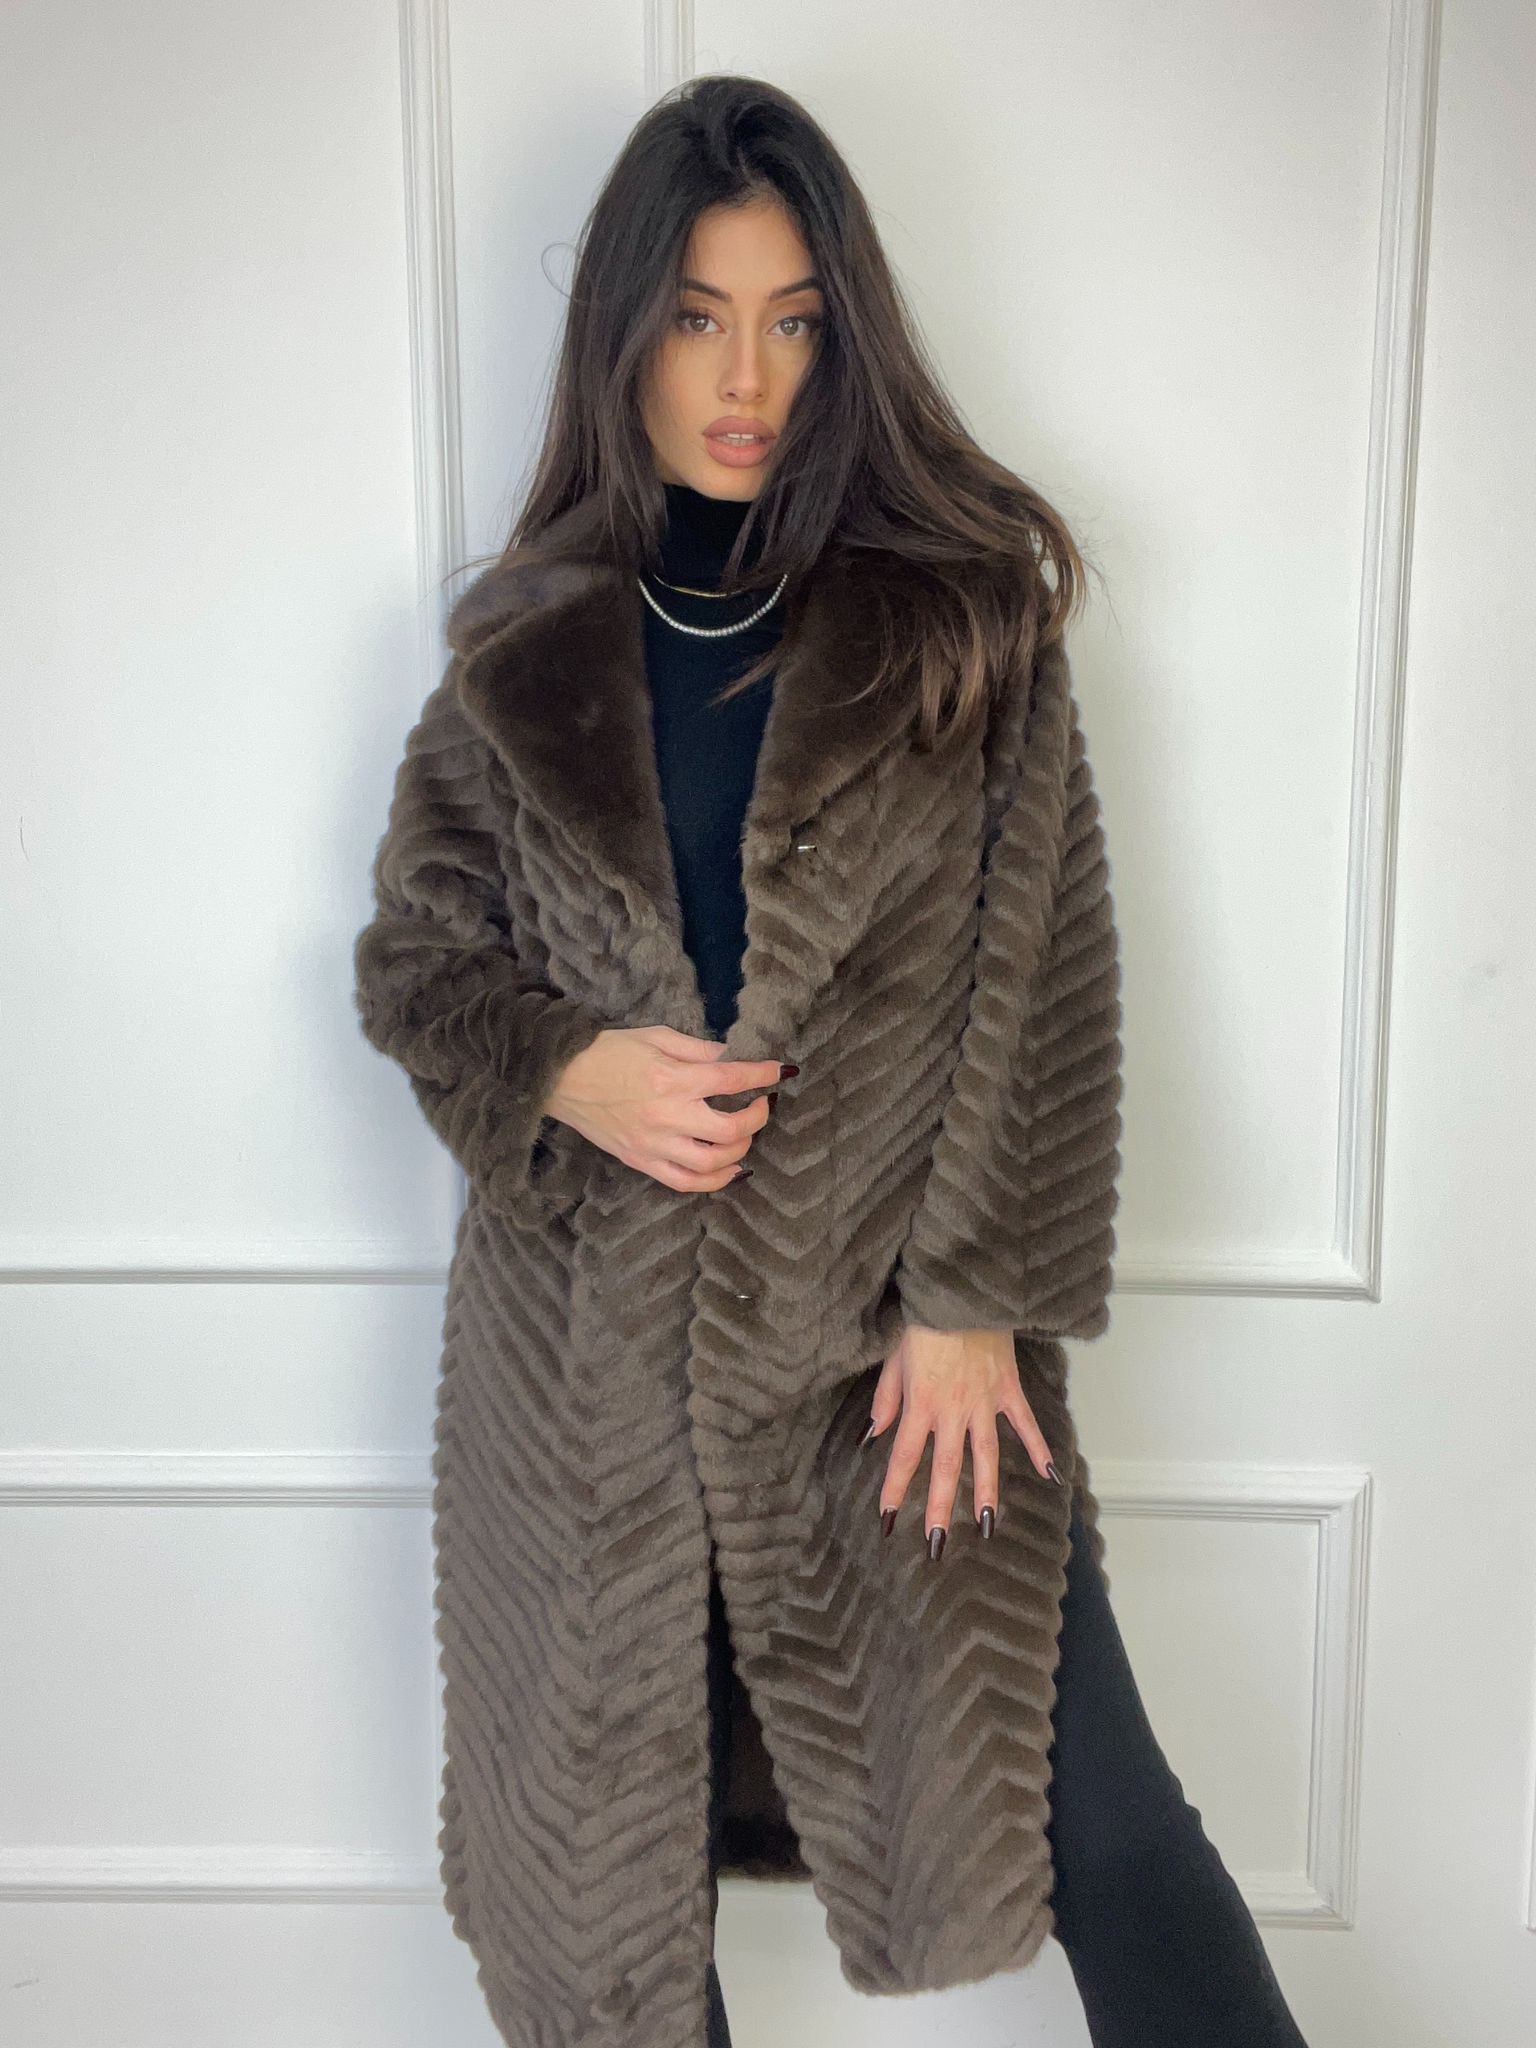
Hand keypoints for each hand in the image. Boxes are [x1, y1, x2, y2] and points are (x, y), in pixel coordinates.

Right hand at [545, 1025, 790, 1193]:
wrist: (560, 1078)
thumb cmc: (607, 1051)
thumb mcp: (655, 1036)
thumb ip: (696, 1049)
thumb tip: (729, 1058)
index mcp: (670, 1079)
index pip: (730, 1080)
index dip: (762, 1075)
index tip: (781, 1071)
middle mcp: (666, 1116)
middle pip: (729, 1129)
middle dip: (757, 1117)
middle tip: (763, 1104)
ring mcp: (653, 1144)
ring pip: (712, 1163)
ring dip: (740, 1150)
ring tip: (746, 1134)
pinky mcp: (641, 1162)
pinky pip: (684, 1182)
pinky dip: (714, 1182)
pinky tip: (731, 1169)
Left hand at [864, 1323, 1064, 1557]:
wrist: (962, 1292)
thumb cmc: (923, 1322)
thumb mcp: (893, 1357)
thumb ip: (886, 1400)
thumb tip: (872, 1435)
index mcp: (921, 1403)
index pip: (904, 1456)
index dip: (895, 1490)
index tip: (888, 1520)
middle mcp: (953, 1410)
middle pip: (947, 1468)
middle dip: (941, 1509)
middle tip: (938, 1545)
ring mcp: (985, 1402)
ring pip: (987, 1455)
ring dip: (988, 1492)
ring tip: (988, 1526)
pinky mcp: (1008, 1388)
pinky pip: (1025, 1423)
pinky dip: (1039, 1448)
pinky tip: (1050, 1475)